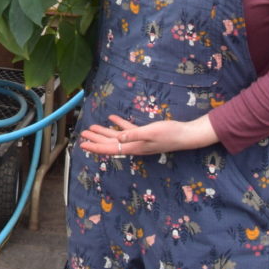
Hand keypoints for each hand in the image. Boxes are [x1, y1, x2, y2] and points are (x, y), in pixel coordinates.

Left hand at [80, 113, 217, 156]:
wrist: (186, 135)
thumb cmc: (169, 134)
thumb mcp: (150, 133)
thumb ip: (133, 135)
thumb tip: (118, 139)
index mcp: (133, 147)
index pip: (110, 149)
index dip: (95, 147)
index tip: (82, 145)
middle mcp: (134, 146)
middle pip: (110, 144)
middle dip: (95, 140)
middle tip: (82, 135)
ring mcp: (139, 141)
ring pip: (117, 137)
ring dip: (104, 133)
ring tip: (91, 128)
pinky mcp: (145, 134)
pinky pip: (127, 130)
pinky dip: (119, 125)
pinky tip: (112, 119)